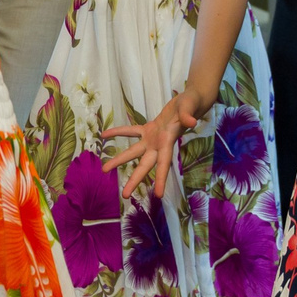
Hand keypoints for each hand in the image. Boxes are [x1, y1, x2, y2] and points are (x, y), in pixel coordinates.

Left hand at [100, 89, 200, 203]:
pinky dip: (118, 132)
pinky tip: (104, 135)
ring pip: (133, 152)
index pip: (164, 164)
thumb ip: (188, 116)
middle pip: (145, 165)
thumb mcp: (189, 108)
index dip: (162, 179)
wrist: (190, 101)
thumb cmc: (191, 105)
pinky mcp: (148, 128)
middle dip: (135, 180)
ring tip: (104, 170)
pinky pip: (130, 132)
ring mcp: (152, 138)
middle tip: (125, 195)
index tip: (159, 195)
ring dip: (119, 160)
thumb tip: (191, 121)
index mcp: (168, 142)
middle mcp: (158, 145)